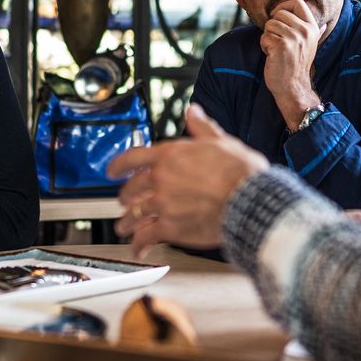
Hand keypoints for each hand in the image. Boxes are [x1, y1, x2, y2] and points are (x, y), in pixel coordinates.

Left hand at [107, 103, 269, 258]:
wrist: (248, 199)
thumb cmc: (239, 171)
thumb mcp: (221, 140)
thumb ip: (202, 127)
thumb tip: (193, 111)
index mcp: (170, 155)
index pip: (132, 157)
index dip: (118, 165)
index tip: (111, 171)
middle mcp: (161, 178)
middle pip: (130, 189)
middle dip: (124, 198)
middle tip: (124, 203)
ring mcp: (162, 204)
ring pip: (134, 215)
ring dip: (127, 223)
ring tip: (124, 228)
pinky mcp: (169, 227)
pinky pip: (145, 237)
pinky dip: (138, 245)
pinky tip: (138, 249)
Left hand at [260, 0, 323, 129]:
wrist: (293, 87)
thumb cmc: (297, 66)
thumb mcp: (310, 47)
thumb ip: (316, 33)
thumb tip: (325, 25)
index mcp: (312, 28)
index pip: (297, 3)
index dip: (284, 7)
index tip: (278, 18)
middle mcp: (305, 31)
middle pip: (279, 13)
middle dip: (273, 26)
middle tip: (279, 42)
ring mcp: (294, 38)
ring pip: (269, 25)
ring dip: (268, 38)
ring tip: (277, 50)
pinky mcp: (281, 46)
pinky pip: (264, 36)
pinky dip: (264, 46)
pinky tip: (272, 56)